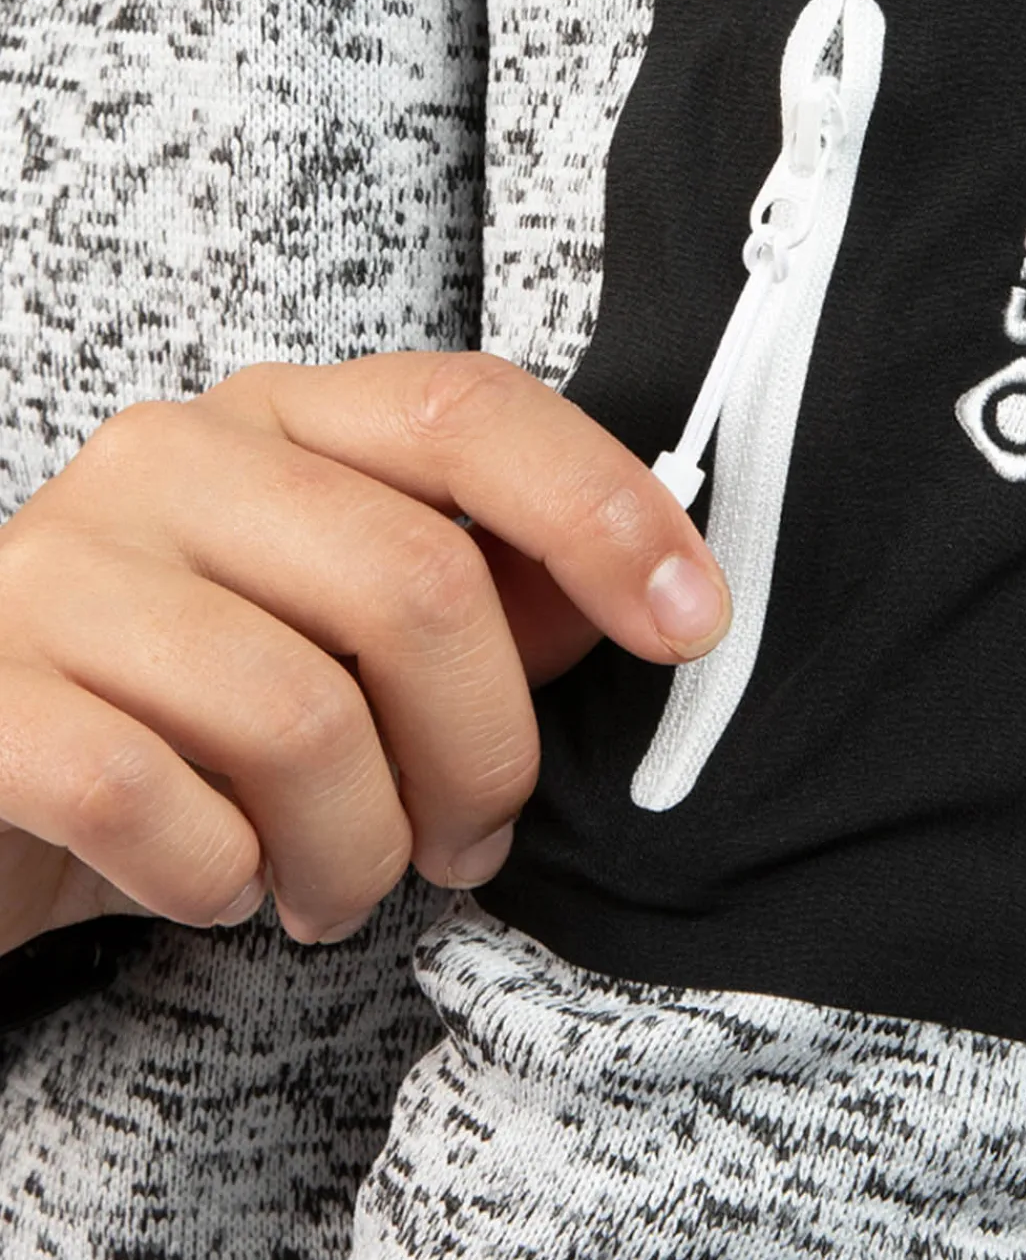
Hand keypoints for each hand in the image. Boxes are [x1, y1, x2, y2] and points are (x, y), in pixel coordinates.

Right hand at [0, 352, 731, 954]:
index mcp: (275, 419)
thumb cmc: (183, 705)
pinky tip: (217, 880)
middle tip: (464, 843)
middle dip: (483, 756)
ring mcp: (61, 566)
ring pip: (303, 717)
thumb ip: (485, 599)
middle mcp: (167, 460)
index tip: (693, 621)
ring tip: (330, 884)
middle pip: (418, 583)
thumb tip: (645, 592)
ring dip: (355, 851)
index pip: (467, 409)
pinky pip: (155, 801)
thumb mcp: (339, 636)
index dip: (603, 511)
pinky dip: (219, 879)